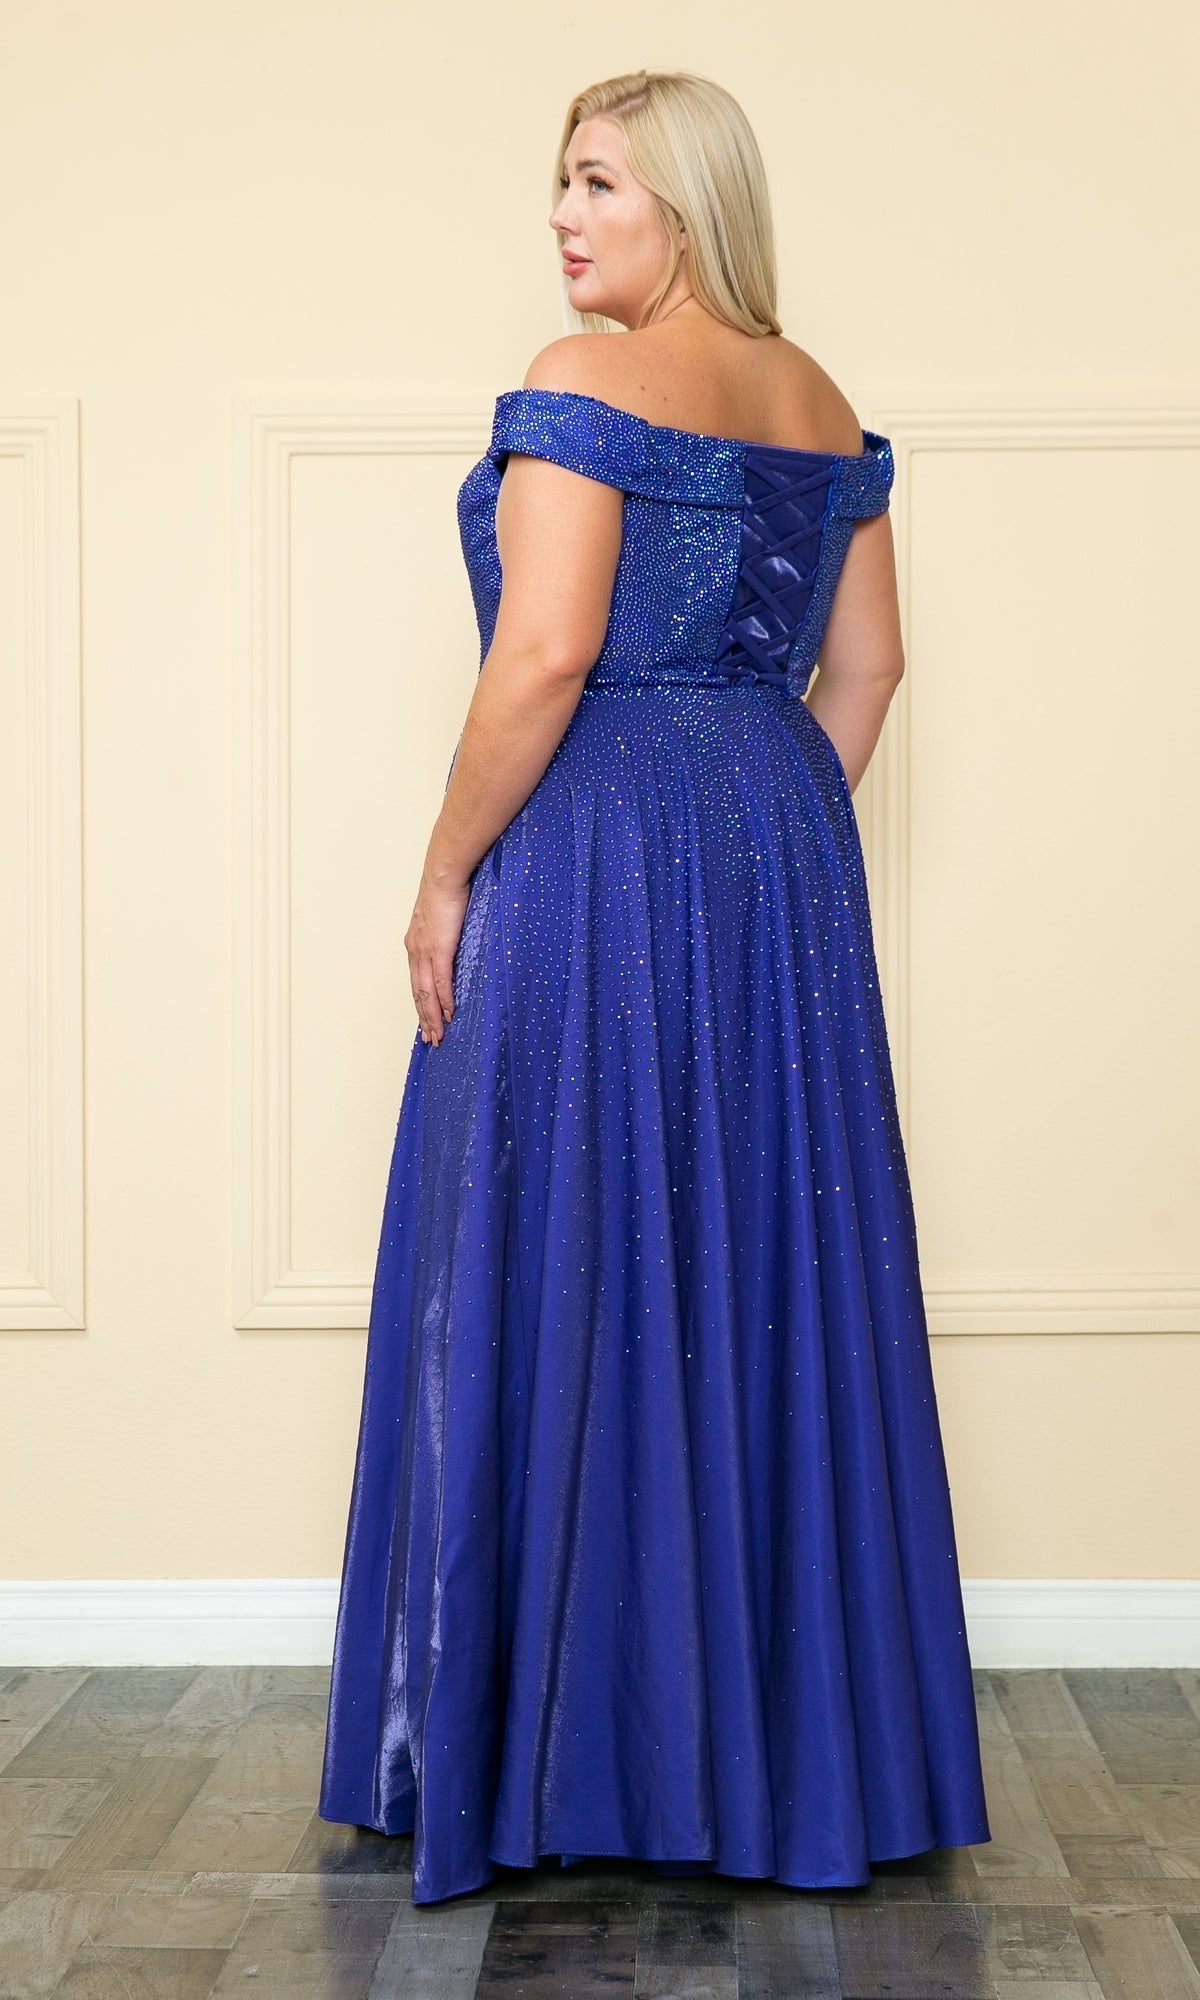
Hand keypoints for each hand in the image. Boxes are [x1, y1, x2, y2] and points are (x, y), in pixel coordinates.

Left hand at [404, 873, 470, 1045]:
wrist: (444, 874)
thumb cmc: (447, 890)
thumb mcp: (442, 918)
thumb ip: (446, 936)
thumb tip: (457, 945)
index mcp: (415, 944)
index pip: (417, 981)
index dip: (421, 1004)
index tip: (426, 1021)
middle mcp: (415, 951)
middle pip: (418, 993)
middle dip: (424, 1019)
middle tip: (432, 1039)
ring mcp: (425, 951)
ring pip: (426, 993)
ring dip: (432, 1017)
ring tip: (439, 1035)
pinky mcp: (438, 949)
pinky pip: (441, 981)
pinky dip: (444, 1001)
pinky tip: (449, 1014)